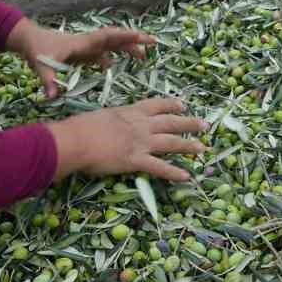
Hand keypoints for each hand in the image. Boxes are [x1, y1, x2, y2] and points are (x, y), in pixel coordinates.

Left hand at [6, 18, 153, 98]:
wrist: (27, 39)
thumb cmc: (36, 50)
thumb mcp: (41, 66)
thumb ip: (49, 81)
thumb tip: (52, 97)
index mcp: (82, 43)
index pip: (108, 37)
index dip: (125, 37)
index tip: (141, 36)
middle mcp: (87, 42)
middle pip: (115, 38)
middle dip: (134, 39)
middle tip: (154, 41)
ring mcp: (85, 46)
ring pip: (111, 44)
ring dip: (126, 47)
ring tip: (143, 55)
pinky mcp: (81, 51)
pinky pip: (101, 52)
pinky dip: (110, 56)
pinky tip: (113, 65)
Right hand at [48, 97, 206, 181]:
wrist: (76, 140)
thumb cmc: (82, 127)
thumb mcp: (102, 116)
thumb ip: (114, 119)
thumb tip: (113, 123)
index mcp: (131, 112)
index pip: (157, 105)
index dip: (172, 105)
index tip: (183, 105)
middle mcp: (140, 125)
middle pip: (171, 122)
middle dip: (189, 123)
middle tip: (205, 125)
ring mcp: (140, 142)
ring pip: (171, 142)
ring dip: (188, 145)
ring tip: (202, 148)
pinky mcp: (136, 160)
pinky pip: (160, 167)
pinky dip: (174, 172)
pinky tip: (186, 176)